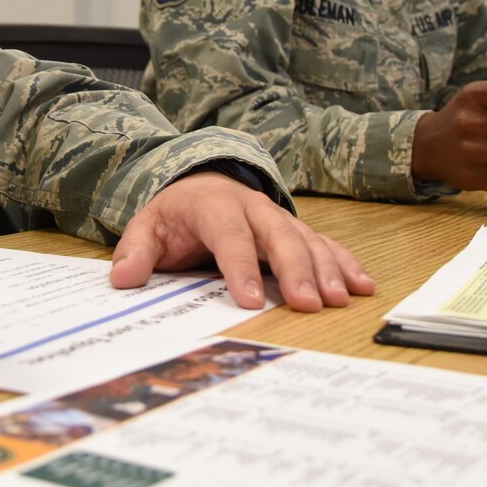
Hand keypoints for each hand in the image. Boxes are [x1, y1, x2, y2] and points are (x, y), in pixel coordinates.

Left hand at [108, 171, 374, 311]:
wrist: (199, 182)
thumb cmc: (175, 215)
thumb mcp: (147, 226)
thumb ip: (135, 251)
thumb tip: (124, 278)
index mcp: (214, 205)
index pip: (230, 236)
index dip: (241, 267)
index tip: (251, 300)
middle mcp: (253, 207)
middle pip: (278, 236)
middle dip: (295, 269)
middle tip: (307, 303)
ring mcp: (278, 217)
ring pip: (307, 240)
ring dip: (326, 269)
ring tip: (339, 299)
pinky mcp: (296, 229)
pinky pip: (325, 244)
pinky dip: (345, 263)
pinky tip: (362, 286)